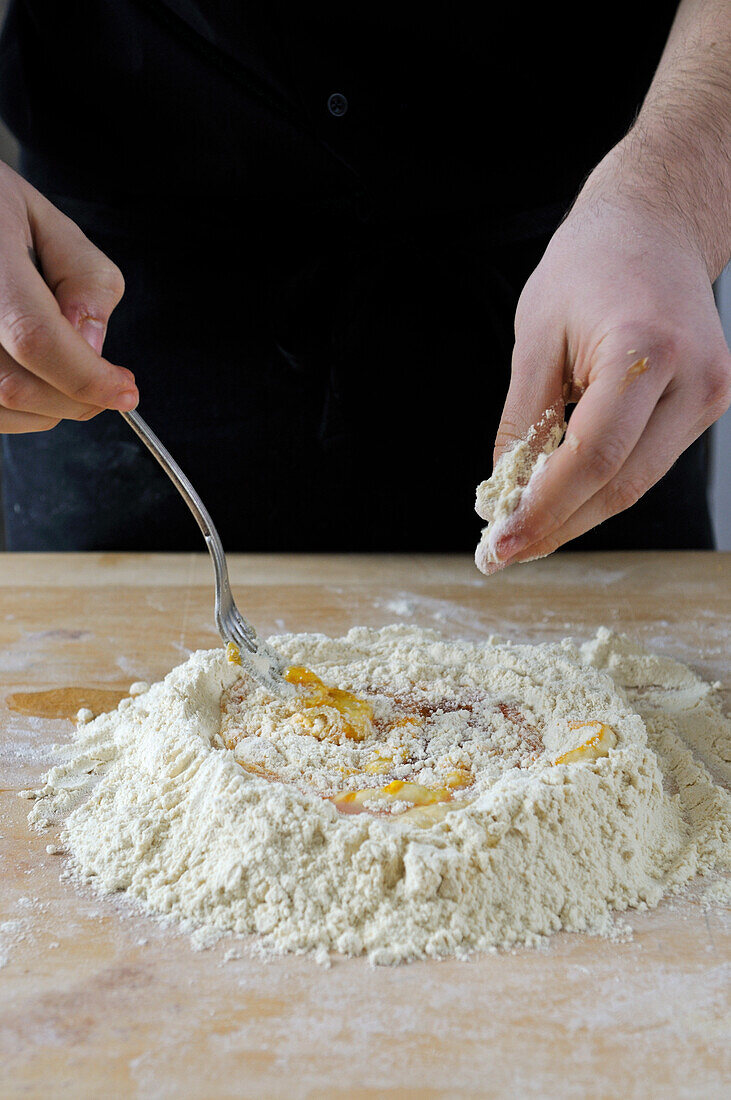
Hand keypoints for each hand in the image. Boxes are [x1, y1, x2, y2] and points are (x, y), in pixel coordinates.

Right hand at [0, 161, 136, 432]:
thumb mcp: (51, 223)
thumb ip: (84, 277)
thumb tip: (92, 342)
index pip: (34, 338)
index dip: (87, 377)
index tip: (126, 391)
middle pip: (17, 386)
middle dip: (79, 399)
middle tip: (111, 385)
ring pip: (3, 409)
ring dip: (52, 409)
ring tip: (73, 374)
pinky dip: (25, 410)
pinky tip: (40, 379)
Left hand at [483, 147, 730, 569]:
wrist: (654, 226)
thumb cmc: (588, 268)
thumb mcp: (534, 335)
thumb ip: (522, 420)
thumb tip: (504, 493)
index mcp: (647, 348)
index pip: (594, 456)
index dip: (545, 509)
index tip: (500, 542)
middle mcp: (694, 377)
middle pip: (621, 484)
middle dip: (558, 526)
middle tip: (505, 553)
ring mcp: (710, 393)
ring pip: (637, 483)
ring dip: (577, 515)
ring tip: (524, 532)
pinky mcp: (708, 404)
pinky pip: (648, 463)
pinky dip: (601, 486)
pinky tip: (560, 499)